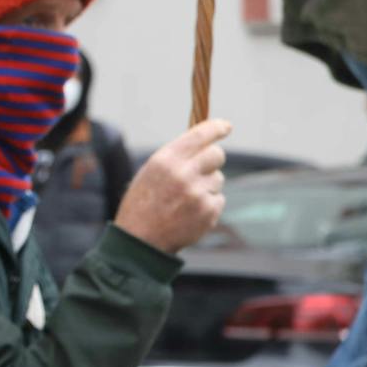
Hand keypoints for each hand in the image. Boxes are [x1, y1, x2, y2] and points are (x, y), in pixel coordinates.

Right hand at [113, 118, 233, 255]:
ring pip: (218, 178)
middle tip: (203, 168)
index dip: (217, 128)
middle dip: (213, 159)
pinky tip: (189, 213)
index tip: (226, 126)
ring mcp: (197, 193)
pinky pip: (218, 199)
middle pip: (217, 155)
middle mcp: (183, 174)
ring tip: (185, 199)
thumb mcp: (150, 173)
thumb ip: (175, 157)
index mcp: (165, 160)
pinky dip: (208, 204)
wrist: (140, 240)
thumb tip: (203, 144)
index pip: (199, 135)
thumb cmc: (142, 204)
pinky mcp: (208, 211)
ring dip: (207, 185)